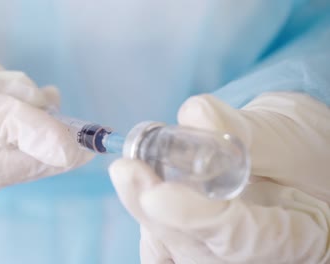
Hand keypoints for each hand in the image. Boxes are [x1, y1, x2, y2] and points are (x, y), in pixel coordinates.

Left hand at [110, 92, 329, 262]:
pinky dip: (148, 221)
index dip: (197, 218)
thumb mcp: (282, 133)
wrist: (289, 164)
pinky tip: (142, 189)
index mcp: (299, 235)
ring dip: (147, 212)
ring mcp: (225, 258)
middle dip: (156, 212)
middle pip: (198, 250)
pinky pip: (162, 249)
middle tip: (126, 171)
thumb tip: (194, 114)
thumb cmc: (297, 148)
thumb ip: (239, 128)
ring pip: (174, 250)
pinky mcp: (199, 249)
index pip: (243, 238)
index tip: (157, 194)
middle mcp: (258, 258)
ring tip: (134, 171)